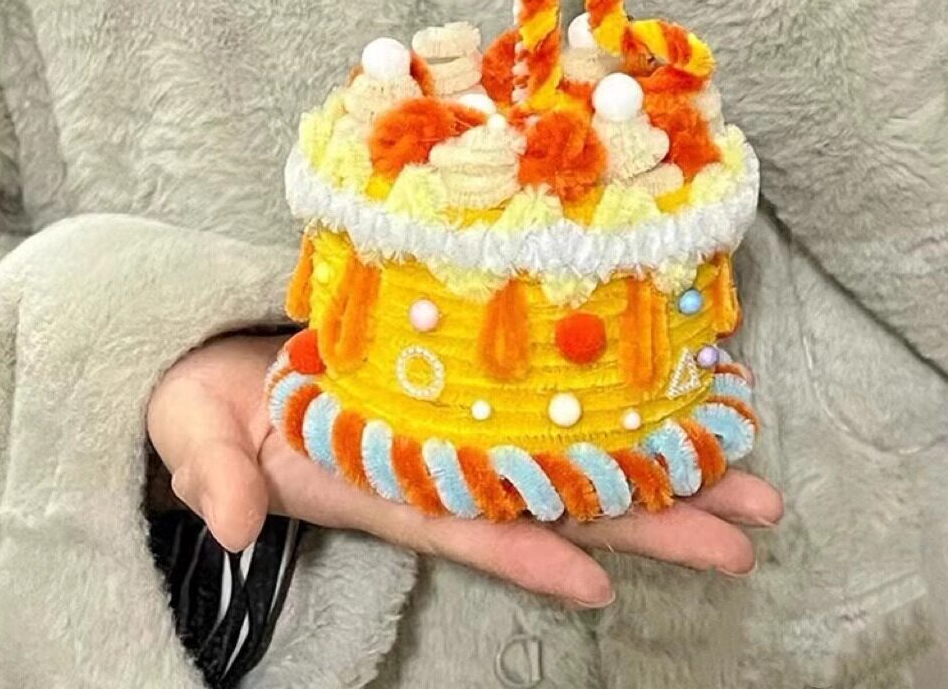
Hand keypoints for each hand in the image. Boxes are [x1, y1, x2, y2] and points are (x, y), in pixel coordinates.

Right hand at [147, 332, 781, 607]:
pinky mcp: (462, 396)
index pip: (456, 524)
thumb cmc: (207, 408)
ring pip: (569, 461)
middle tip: (746, 534)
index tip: (600, 578)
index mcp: (371, 482)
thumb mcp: (196, 441)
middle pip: (549, 503)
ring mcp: (455, 433)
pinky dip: (614, 416)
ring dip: (663, 475)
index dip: (522, 549)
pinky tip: (682, 416)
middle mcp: (432, 468)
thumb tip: (225, 524)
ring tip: (751, 491)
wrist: (219, 369)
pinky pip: (546, 412)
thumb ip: (213, 476)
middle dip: (647, 522)